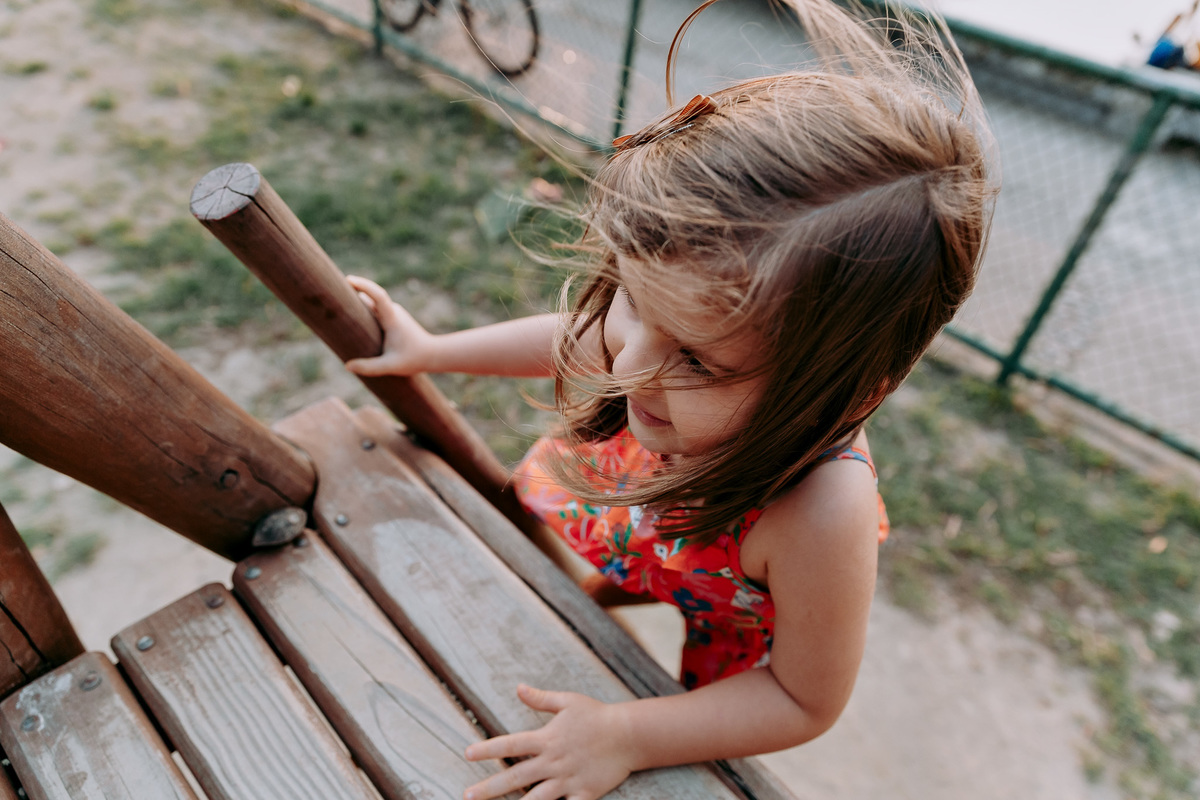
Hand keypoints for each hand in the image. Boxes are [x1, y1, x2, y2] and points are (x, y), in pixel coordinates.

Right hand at [344, 275, 439, 375]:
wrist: (433, 354)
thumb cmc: (414, 359)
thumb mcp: (391, 366)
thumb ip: (370, 367)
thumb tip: (347, 366)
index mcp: (392, 318)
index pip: (378, 295)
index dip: (364, 285)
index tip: (348, 280)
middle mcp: (393, 312)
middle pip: (371, 295)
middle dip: (353, 289)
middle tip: (331, 286)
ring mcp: (393, 314)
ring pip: (372, 302)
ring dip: (356, 299)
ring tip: (334, 298)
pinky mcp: (393, 318)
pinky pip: (375, 308)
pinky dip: (362, 307)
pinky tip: (348, 313)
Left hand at [463, 684, 635, 799]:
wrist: (629, 735)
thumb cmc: (597, 716)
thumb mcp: (568, 702)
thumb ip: (541, 699)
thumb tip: (518, 688)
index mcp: (547, 738)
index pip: (510, 744)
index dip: (488, 749)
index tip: (467, 754)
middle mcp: (553, 761)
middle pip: (515, 777)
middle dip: (489, 787)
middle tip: (468, 795)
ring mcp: (567, 780)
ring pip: (535, 799)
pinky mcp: (583, 794)